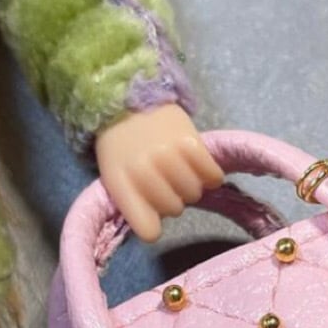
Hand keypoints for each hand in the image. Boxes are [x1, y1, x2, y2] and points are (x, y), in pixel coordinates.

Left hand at [95, 103, 223, 241]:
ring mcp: (168, 156)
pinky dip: (210, 175)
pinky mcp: (191, 142)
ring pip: (194, 194)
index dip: (154, 227)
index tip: (153, 217)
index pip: (148, 230)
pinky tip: (199, 165)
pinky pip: (212, 176)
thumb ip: (134, 202)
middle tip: (166, 182)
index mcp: (121, 184)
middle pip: (174, 210)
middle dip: (173, 199)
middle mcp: (144, 171)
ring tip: (181, 171)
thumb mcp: (115, 175)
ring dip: (191, 187)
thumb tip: (158, 227)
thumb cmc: (122, 145)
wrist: (127, 97)